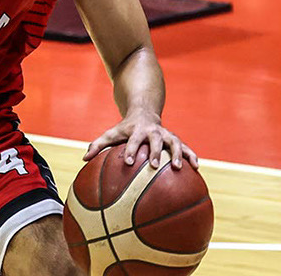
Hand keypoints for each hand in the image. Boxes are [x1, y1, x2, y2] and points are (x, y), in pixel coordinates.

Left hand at [83, 110, 198, 168]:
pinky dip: (192, 156)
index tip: (126, 162)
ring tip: (177, 167)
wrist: (144, 112)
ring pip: (175, 143)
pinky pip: (186, 148)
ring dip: (177, 154)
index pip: (132, 141)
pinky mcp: (175, 140)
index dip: (130, 150)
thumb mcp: (111, 134)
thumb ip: (97, 145)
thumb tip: (84, 159)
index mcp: (136, 131)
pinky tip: (197, 168)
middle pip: (155, 141)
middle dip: (155, 152)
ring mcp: (166, 135)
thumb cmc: (125, 128)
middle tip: (153, 165)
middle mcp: (153, 132)